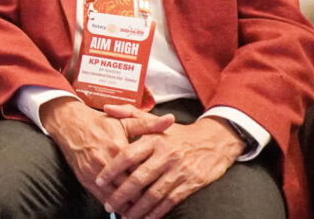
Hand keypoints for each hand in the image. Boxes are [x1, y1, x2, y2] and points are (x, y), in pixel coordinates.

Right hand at [40, 98, 172, 205]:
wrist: (68, 123)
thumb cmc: (98, 122)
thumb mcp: (123, 121)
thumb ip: (148, 124)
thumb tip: (171, 120)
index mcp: (118, 147)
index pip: (139, 172)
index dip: (153, 184)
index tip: (165, 191)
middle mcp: (105, 160)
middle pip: (128, 187)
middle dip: (142, 200)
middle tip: (156, 209)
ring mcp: (93, 170)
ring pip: (114, 195)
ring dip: (128, 207)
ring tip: (141, 215)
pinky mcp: (84, 177)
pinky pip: (100, 196)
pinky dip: (113, 205)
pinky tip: (123, 211)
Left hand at [95, 116, 243, 218]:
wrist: (214, 141)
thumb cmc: (178, 134)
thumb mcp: (155, 121)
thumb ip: (129, 114)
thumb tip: (107, 107)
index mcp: (153, 140)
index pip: (127, 155)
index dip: (112, 169)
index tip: (99, 181)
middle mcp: (164, 155)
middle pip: (138, 178)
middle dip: (122, 194)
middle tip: (109, 204)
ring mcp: (178, 170)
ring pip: (154, 193)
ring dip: (138, 208)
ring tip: (125, 216)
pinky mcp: (190, 183)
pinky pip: (170, 201)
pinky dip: (158, 212)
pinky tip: (147, 218)